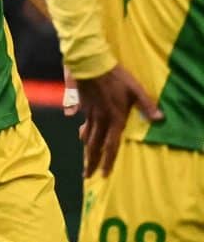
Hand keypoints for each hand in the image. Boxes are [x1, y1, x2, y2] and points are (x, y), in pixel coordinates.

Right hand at [75, 64, 161, 179]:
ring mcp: (90, 115)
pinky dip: (83, 133)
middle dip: (91, 162)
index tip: (103, 175)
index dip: (108, 162)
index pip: (111, 146)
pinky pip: (84, 125)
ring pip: (86, 137)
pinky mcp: (84, 108)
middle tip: (87, 176)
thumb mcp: (136, 90)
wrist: (91, 65)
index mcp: (115, 119)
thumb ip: (147, 106)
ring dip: (86, 151)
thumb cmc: (116, 77)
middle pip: (94, 146)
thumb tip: (161, 119)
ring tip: (85, 162)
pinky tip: (81, 136)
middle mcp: (101, 120)